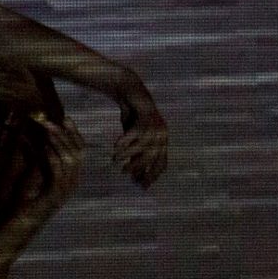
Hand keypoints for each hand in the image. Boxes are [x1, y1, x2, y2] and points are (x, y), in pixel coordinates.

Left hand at [13, 114, 83, 227]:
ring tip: (47, 128)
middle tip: (54, 120)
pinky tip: (45, 147)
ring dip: (58, 141)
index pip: (80, 150)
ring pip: (70, 159)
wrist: (21, 224)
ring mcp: (66, 190)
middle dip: (67, 133)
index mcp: (70, 177)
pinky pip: (59, 172)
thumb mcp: (32, 173)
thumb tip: (30, 135)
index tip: (65, 117)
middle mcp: (73, 182)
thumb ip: (36, 157)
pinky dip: (53, 157)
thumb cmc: (25, 200)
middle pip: (79, 152)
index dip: (74, 133)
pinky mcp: (56, 195)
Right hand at [112, 74, 168, 188]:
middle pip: (153, 157)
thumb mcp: (134, 139)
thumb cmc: (132, 117)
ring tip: (115, 160)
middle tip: (124, 173)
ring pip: (143, 146)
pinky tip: (115, 146)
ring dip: (128, 154)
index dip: (152, 175)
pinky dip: (124, 141)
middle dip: (138, 167)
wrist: (131, 92)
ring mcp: (156, 125)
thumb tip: (132, 174)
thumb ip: (136, 154)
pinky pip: (135, 134)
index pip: (162, 163)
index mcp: (163, 141)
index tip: (142, 186)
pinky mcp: (146, 116)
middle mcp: (162, 134)